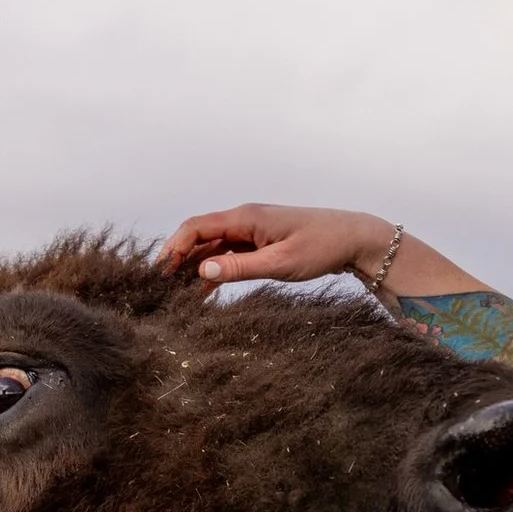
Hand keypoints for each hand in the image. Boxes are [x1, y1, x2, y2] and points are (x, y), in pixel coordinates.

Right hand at [158, 205, 397, 285]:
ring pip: (213, 247)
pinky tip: (203, 291)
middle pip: (199, 236)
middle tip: (160, 285)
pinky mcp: (260, 243)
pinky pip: (228, 255)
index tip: (158, 272)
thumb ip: (239, 268)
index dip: (173, 248)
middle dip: (177, 258)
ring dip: (194, 267)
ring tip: (176, 293)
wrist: (354, 239)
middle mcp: (244, 220)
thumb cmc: (322, 246)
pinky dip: (214, 270)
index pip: (196, 227)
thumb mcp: (279, 263)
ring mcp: (251, 231)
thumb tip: (200, 270)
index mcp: (245, 218)